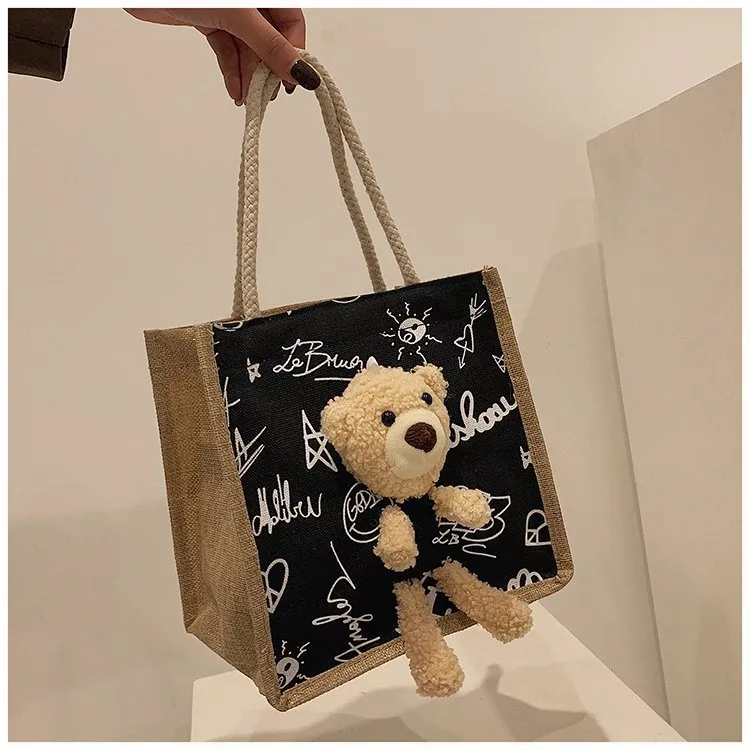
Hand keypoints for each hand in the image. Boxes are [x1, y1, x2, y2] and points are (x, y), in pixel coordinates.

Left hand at [125, 8, 318, 104]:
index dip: (293, 54)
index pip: (292, 24)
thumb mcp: (238, 16)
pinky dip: (231, 71)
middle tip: (266, 96)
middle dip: (269, 70)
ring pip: (249, 48)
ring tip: (248, 100)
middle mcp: (250, 2)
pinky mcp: (209, 19)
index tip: (290, 82)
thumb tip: (303, 74)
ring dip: (249, 76)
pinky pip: (228, 50)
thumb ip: (270, 45)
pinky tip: (235, 91)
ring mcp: (229, 10)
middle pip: (271, 39)